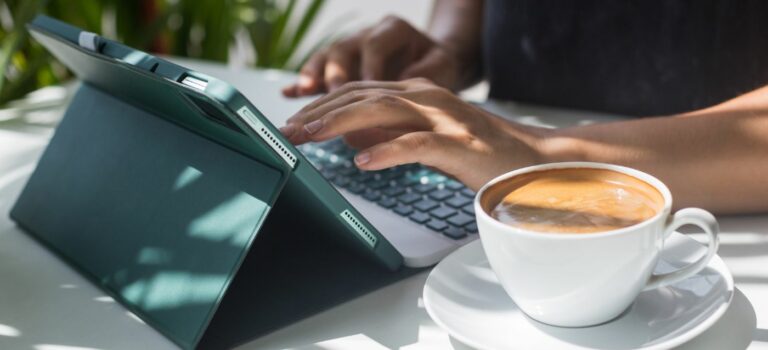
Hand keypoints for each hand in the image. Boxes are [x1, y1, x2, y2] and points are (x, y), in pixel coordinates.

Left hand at [280, 79, 549, 189]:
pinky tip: (363, 163)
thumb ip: (396, 133)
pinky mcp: (460, 144)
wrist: (534, 159)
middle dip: (320, 113)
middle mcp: (428, 97)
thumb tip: (357, 141)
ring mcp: (444, 118)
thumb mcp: (430, 137)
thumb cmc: (482, 153)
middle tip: (288, 131)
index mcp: (420, 93)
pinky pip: (416, 145)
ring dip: (340, 124)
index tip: (296, 121)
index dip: (324, 105)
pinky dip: (387, 152)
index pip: (361, 92)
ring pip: (382, 112)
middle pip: (363, 97)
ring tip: (309, 139)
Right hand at [282, 16, 463, 97]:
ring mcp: (351, 49)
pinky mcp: (340, 67)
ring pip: (326, 58)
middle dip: (332, 77)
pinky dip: (303, 84)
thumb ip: (423, 79)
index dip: (368, 68)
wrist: (435, 62)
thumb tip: (398, 95)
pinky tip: (288, 94)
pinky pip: (317, 72)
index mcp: (394, 30)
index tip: (364, 92)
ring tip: (303, 96)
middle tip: (328, 102)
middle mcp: (367, 34)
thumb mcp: (441, 70)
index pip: (375, 45)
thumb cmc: (440, 67)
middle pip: (343, 50)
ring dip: (313, 78)